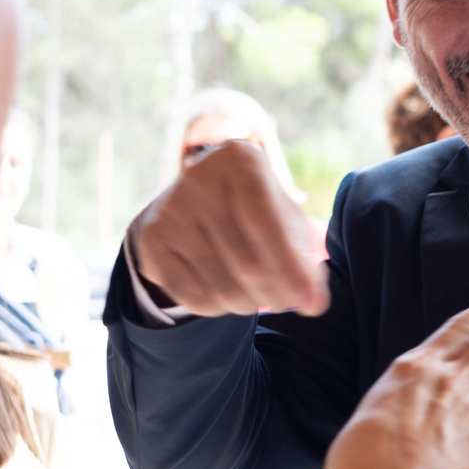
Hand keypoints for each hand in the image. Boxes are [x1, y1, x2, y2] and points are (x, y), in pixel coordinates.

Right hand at [130, 140, 327, 316]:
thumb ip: (305, 261)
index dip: (289, 269)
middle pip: (246, 262)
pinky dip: (219, 309)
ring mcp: (170, 209)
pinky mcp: (152, 239)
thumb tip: (315, 305)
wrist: (191, 200)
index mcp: (239, 158)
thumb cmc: (251, 210)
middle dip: (274, 294)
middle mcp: (199, 178)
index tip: (307, 302)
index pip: (265, 224)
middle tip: (286, 303)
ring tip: (258, 297)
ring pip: (222, 287)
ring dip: (249, 305)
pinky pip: (194, 297)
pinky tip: (227, 295)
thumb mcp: (283, 221)